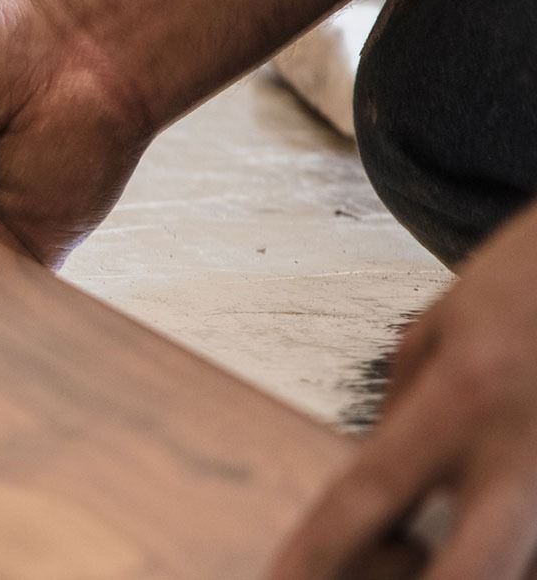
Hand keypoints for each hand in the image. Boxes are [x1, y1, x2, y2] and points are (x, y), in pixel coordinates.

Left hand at [273, 207, 536, 578]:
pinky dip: (507, 559)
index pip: (368, 493)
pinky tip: (473, 529)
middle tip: (374, 573)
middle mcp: (525, 450)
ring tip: (415, 545)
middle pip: (470, 572)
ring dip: (464, 573)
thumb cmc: (529, 282)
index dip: (317, 553)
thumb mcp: (439, 329)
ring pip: (519, 573)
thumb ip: (401, 415)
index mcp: (463, 397)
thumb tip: (373, 496)